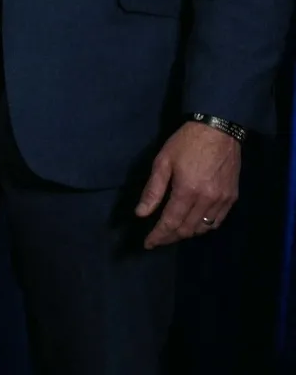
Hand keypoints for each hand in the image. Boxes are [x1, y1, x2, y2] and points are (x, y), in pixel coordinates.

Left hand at [135, 122, 240, 247]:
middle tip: (157, 240)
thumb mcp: (162, 162)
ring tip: (172, 233)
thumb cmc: (186, 143)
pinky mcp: (232, 197)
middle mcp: (207, 200)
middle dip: (170, 237)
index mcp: (187, 191)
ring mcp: (222, 200)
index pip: (170, 222)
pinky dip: (204, 227)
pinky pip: (217, 221)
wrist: (219, 130)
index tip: (148, 244)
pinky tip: (194, 225)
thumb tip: (141, 213)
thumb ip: (153, 190)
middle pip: (187, 229)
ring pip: (203, 228)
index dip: (158, 236)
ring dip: (186, 234)